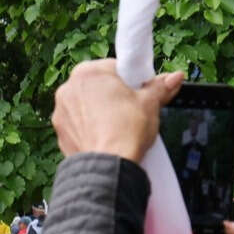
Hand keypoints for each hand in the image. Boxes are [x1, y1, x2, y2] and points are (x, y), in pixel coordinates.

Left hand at [51, 59, 183, 160]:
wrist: (108, 166)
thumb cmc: (126, 132)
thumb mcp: (150, 104)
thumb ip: (160, 87)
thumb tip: (173, 78)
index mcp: (88, 72)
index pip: (114, 67)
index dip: (130, 80)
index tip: (138, 91)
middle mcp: (68, 87)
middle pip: (97, 85)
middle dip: (113, 95)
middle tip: (131, 110)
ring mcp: (60, 110)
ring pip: (85, 104)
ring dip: (98, 111)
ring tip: (117, 125)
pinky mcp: (59, 130)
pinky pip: (77, 123)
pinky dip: (88, 127)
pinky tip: (104, 136)